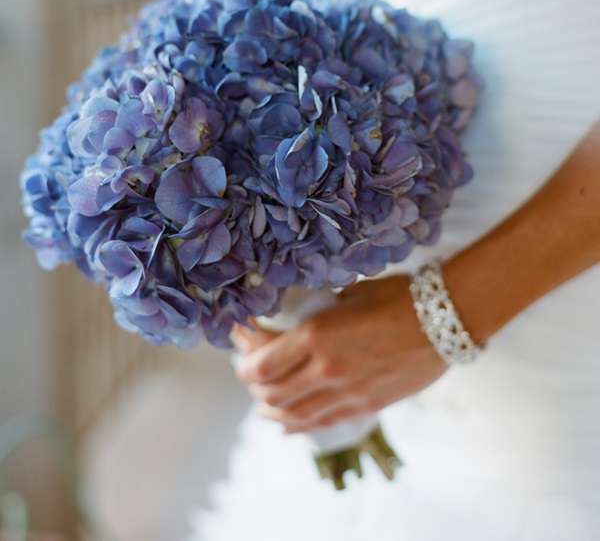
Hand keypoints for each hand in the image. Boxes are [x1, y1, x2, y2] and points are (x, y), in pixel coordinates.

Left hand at [231, 275, 447, 432]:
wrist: (446, 319)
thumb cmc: (399, 296)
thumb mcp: (350, 293)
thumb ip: (322, 310)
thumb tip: (303, 315)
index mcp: (317, 335)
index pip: (262, 361)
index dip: (243, 353)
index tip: (238, 336)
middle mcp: (325, 370)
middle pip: (270, 392)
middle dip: (251, 381)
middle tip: (248, 366)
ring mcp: (346, 394)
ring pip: (291, 415)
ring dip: (269, 408)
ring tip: (262, 399)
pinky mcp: (365, 406)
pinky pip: (320, 423)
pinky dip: (295, 425)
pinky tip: (286, 422)